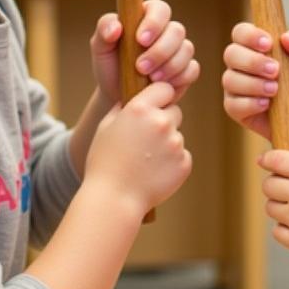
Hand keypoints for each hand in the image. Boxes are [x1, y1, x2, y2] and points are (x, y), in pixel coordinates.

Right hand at [85, 81, 192, 217]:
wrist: (114, 199)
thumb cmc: (105, 162)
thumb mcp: (106, 127)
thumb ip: (123, 108)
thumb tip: (134, 97)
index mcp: (141, 109)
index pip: (165, 89)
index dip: (161, 97)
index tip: (156, 105)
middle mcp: (161, 122)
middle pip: (174, 112)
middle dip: (164, 122)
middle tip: (146, 141)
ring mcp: (175, 143)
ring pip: (176, 136)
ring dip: (166, 145)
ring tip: (145, 162)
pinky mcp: (184, 163)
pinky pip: (182, 156)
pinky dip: (172, 163)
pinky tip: (154, 173)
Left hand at [90, 0, 199, 106]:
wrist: (117, 95)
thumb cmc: (110, 65)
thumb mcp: (101, 47)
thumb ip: (104, 30)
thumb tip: (116, 27)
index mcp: (147, 17)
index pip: (160, 9)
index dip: (154, 22)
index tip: (140, 40)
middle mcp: (166, 31)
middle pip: (177, 30)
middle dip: (160, 50)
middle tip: (140, 67)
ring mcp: (179, 50)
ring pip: (186, 49)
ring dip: (169, 66)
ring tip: (150, 79)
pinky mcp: (186, 70)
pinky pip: (192, 69)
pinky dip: (179, 78)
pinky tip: (162, 85)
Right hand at [222, 24, 288, 141]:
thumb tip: (287, 37)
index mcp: (254, 45)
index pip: (241, 32)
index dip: (250, 36)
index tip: (269, 44)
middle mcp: (239, 63)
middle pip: (231, 54)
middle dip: (252, 62)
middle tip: (275, 70)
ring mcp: (234, 86)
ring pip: (230, 79)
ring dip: (253, 84)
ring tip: (275, 89)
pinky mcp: (234, 108)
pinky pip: (233, 104)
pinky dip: (250, 104)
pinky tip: (266, 104)